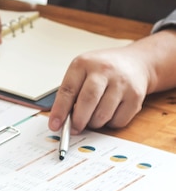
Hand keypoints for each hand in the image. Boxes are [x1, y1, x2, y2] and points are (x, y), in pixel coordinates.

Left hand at [47, 30, 175, 132]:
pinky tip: (109, 113)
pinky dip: (110, 123)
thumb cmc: (102, 70)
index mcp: (83, 64)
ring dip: (94, 123)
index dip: (59, 110)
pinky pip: (118, 120)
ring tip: (92, 117)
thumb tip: (61, 120)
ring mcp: (122, 83)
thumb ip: (71, 93)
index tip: (54, 125)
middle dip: (78, 120)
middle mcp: (104, 71)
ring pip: (103, 114)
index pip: (68, 90)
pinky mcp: (136, 96)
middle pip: (88, 100)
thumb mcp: (82, 71)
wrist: (136, 62)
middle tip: (74, 129)